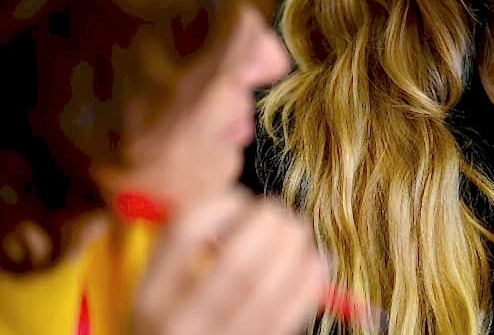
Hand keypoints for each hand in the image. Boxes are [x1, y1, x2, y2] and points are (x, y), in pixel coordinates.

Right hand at [131, 188, 327, 334]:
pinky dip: (310, 277)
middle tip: (279, 215)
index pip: (185, 233)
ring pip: (266, 283)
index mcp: (151, 297)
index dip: (222, 205)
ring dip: (293, 248)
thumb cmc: (179, 322)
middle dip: (269, 225)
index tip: (241, 201)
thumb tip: (244, 208)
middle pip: (236, 259)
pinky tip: (313, 261)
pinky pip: (292, 310)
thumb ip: (189, 247)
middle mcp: (180, 321)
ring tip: (296, 235)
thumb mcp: (162, 289)